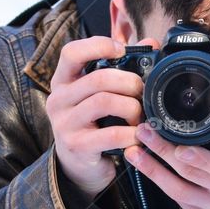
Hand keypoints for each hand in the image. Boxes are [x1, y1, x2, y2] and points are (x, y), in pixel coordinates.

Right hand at [46, 35, 160, 199]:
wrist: (78, 165)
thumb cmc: (93, 123)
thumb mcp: (99, 94)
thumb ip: (121, 68)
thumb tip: (151, 43)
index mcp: (63, 80)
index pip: (71, 52)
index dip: (98, 45)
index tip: (122, 50)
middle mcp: (59, 99)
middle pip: (98, 79)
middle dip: (129, 82)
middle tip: (142, 91)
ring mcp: (65, 123)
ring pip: (105, 102)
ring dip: (132, 107)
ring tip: (140, 115)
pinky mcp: (77, 146)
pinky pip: (111, 134)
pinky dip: (131, 133)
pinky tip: (137, 135)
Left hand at [124, 83, 209, 208]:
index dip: (201, 159)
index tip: (181, 146)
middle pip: (193, 173)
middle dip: (165, 152)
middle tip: (145, 130)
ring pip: (179, 190)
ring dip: (152, 168)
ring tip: (133, 149)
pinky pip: (175, 199)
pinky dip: (156, 180)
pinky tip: (141, 163)